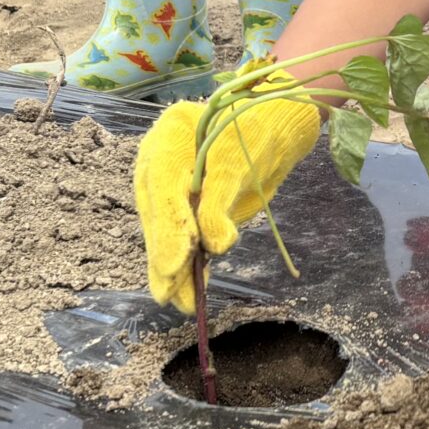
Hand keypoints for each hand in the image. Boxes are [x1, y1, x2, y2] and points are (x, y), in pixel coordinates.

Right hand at [133, 84, 321, 310]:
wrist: (270, 126)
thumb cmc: (255, 133)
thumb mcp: (238, 161)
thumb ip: (220, 201)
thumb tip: (214, 247)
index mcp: (168, 135)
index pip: (162, 184)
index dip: (168, 225)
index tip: (175, 263)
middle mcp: (158, 161)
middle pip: (158, 213)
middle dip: (167, 256)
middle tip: (171, 294)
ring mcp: (167, 185)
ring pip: (166, 231)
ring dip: (173, 269)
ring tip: (181, 303)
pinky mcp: (182, 205)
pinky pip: (180, 237)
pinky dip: (186, 264)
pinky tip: (188, 291)